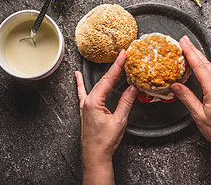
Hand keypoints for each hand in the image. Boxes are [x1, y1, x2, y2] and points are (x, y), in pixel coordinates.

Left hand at [75, 50, 137, 184]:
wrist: (95, 156)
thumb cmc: (104, 142)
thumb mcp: (119, 120)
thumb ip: (126, 102)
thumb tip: (133, 88)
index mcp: (94, 102)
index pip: (108, 79)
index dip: (117, 66)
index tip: (123, 55)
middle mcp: (87, 101)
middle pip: (103, 80)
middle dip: (114, 68)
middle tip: (122, 56)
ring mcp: (85, 106)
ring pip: (96, 85)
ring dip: (105, 74)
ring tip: (111, 63)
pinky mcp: (85, 110)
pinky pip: (82, 93)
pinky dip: (80, 83)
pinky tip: (77, 76)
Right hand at [171, 36, 210, 152]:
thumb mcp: (198, 115)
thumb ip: (187, 98)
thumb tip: (175, 86)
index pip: (199, 67)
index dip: (190, 53)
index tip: (183, 43)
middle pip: (205, 63)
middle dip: (193, 50)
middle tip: (184, 40)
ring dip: (201, 54)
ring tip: (192, 45)